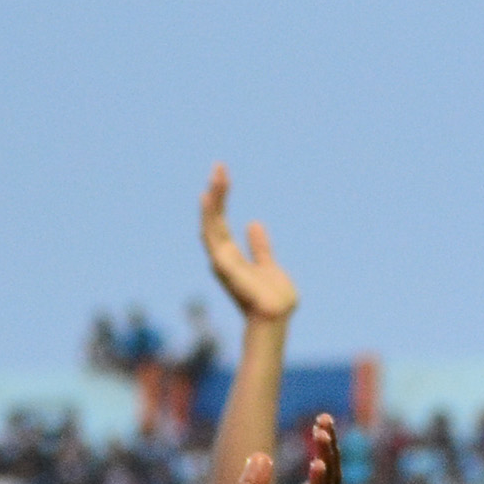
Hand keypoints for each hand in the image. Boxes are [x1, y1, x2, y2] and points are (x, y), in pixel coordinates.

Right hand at [199, 164, 300, 323]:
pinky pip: (213, 235)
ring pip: (211, 223)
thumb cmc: (274, 298)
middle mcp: (222, 257)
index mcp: (232, 256)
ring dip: (214, 198)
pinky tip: (207, 197)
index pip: (221, 223)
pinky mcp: (223, 264)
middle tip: (219, 166)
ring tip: (216, 175)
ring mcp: (220, 261)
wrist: (276, 317)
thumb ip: (260, 248)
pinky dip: (209, 215)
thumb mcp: (269, 266)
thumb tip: (254, 224)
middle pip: (215, 219)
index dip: (220, 200)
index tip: (223, 176)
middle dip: (217, 193)